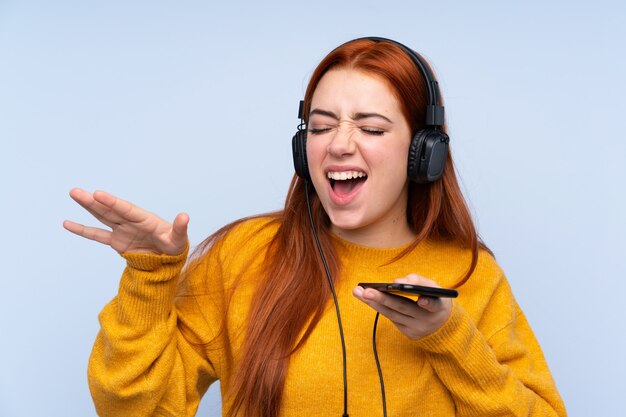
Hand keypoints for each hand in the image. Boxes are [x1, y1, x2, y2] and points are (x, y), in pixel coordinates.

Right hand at [63, 188, 188, 255]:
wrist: (168, 257)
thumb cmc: (174, 245)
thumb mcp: (178, 239)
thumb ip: (179, 228)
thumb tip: (185, 216)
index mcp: (145, 219)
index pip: (126, 209)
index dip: (112, 203)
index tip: (98, 194)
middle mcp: (131, 221)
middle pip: (110, 210)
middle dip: (94, 201)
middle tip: (76, 191)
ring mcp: (122, 230)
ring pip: (102, 216)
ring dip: (88, 207)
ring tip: (74, 194)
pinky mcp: (116, 241)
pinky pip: (97, 235)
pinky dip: (83, 230)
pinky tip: (68, 223)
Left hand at [353, 274, 451, 339]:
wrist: (443, 323)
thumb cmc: (435, 297)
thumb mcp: (433, 287)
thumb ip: (417, 281)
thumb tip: (395, 281)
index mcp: (439, 306)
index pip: (434, 305)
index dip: (428, 303)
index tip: (422, 299)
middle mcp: (428, 320)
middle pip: (403, 308)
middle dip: (383, 299)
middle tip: (365, 291)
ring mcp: (417, 329)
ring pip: (392, 314)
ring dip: (373, 303)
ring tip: (358, 292)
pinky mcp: (409, 334)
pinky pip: (392, 318)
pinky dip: (380, 308)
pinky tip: (367, 299)